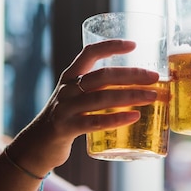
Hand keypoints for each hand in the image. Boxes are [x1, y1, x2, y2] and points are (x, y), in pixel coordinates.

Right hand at [10, 39, 159, 172]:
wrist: (36, 146)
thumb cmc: (64, 119)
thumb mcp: (75, 98)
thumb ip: (97, 91)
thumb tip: (135, 88)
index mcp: (70, 77)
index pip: (90, 53)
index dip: (111, 46)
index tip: (134, 45)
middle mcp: (67, 89)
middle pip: (103, 76)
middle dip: (132, 75)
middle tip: (155, 77)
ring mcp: (65, 109)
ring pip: (102, 98)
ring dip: (131, 96)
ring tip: (153, 96)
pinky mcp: (66, 129)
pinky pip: (94, 122)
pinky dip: (116, 119)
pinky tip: (134, 117)